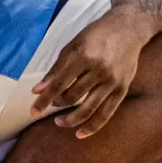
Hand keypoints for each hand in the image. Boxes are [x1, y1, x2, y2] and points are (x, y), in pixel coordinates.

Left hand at [32, 14, 150, 137]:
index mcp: (83, 56)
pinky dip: (93, 126)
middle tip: (50, 106)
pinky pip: (107, 113)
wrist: (128, 28)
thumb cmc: (96, 35)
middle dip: (56, 105)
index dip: (44, 100)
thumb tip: (38, 90)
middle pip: (72, 97)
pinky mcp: (122, 89)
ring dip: (70, 119)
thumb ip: (56, 69)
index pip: (58, 84)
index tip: (33, 112)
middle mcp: (98, 69)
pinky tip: (80, 133)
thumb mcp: (72, 46)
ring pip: (88, 108)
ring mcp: (111, 81)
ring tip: (59, 122)